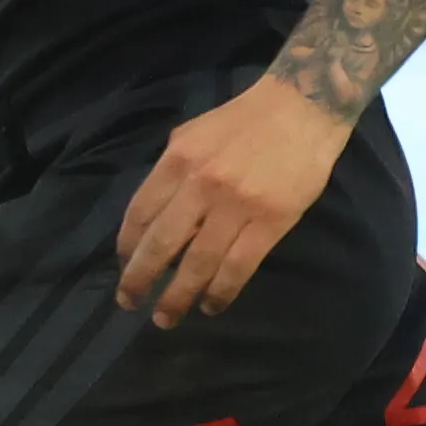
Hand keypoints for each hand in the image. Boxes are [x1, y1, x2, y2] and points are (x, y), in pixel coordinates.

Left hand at [112, 72, 348, 328]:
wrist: (302, 108)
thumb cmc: (243, 120)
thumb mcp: (192, 134)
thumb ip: (169, 170)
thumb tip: (149, 211)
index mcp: (177, 161)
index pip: (140, 213)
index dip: (127, 246)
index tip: (123, 265)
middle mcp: (201, 185)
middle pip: (161, 244)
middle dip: (140, 279)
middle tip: (128, 303)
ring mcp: (236, 205)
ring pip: (198, 263)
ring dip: (178, 295)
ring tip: (165, 317)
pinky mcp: (270, 222)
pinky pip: (238, 266)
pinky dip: (220, 291)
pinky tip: (210, 305)